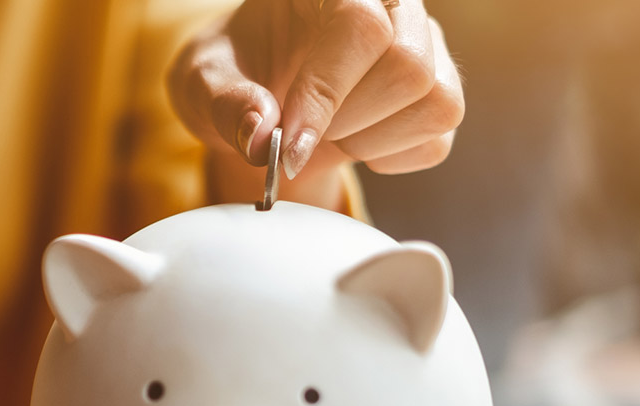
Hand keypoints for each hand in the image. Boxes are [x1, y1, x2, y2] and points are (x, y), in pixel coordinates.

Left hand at [168, 0, 462, 181]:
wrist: (259, 95)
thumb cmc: (232, 73)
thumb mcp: (201, 83)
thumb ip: (223, 102)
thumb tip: (260, 136)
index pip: (359, 26)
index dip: (326, 92)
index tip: (290, 144)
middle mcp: (390, 3)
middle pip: (409, 65)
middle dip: (347, 120)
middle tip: (300, 132)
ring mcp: (423, 43)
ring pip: (437, 101)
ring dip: (371, 139)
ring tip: (328, 133)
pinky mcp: (438, 89)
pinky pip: (438, 137)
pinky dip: (390, 157)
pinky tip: (353, 142)